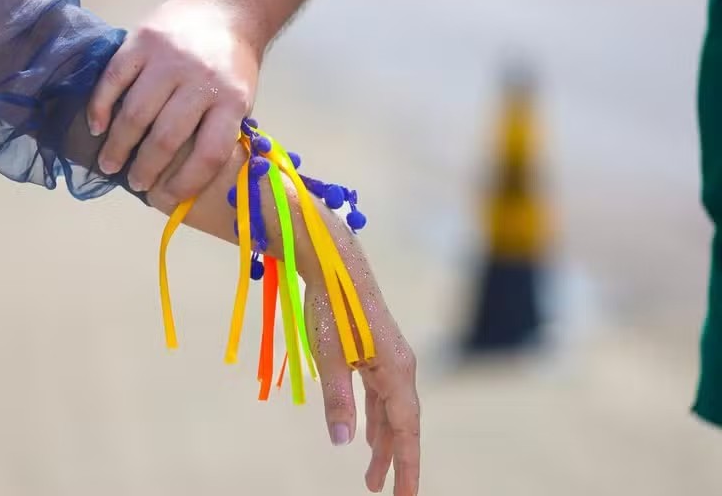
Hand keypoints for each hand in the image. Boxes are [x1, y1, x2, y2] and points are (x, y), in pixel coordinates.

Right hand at [87, 0, 260, 203]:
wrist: (225, 6)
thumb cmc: (232, 63)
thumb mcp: (241, 98)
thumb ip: (218, 133)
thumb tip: (185, 181)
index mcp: (232, 100)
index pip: (207, 155)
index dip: (184, 184)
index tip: (166, 198)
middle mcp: (200, 80)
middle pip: (165, 139)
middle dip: (145, 170)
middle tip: (134, 183)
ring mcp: (169, 59)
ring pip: (135, 113)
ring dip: (119, 146)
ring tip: (110, 164)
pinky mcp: (142, 40)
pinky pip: (114, 79)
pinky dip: (101, 107)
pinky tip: (98, 127)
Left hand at [306, 277, 420, 494]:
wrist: (336, 265)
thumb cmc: (333, 307)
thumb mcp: (330, 357)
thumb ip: (338, 400)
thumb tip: (343, 441)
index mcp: (396, 372)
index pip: (407, 432)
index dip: (407, 467)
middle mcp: (401, 368)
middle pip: (401, 426)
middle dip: (393, 462)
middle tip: (383, 494)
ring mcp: (390, 361)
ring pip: (390, 412)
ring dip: (382, 444)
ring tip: (372, 477)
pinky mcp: (377, 353)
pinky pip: (381, 396)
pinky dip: (375, 419)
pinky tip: (366, 435)